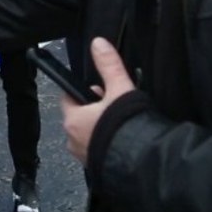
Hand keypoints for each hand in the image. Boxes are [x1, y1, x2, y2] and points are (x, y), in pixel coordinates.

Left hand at [59, 38, 135, 162]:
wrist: (142, 165)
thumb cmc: (125, 126)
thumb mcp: (120, 90)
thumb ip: (109, 66)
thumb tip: (97, 43)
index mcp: (73, 119)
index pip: (69, 99)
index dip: (83, 92)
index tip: (99, 89)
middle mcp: (72, 140)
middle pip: (79, 117)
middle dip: (94, 110)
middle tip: (115, 105)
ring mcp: (84, 157)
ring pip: (88, 136)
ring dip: (100, 129)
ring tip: (122, 124)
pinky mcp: (97, 169)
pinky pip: (98, 151)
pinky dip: (107, 145)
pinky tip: (124, 142)